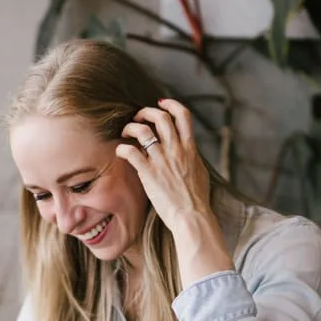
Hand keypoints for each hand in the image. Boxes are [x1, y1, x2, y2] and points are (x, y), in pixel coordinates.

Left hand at [116, 99, 211, 231]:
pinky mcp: (149, 173)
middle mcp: (176, 150)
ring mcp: (162, 161)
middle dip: (146, 112)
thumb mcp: (200, 171)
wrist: (192, 216)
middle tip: (138, 118)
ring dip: (131, 127)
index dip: (171, 104)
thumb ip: (192, 157)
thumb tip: (189, 151)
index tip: (161, 104)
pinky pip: (130, 152)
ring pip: (143, 131)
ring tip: (125, 132)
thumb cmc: (197, 198)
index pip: (183, 115)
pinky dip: (122, 149)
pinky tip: (120, 152)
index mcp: (190, 148)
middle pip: (160, 117)